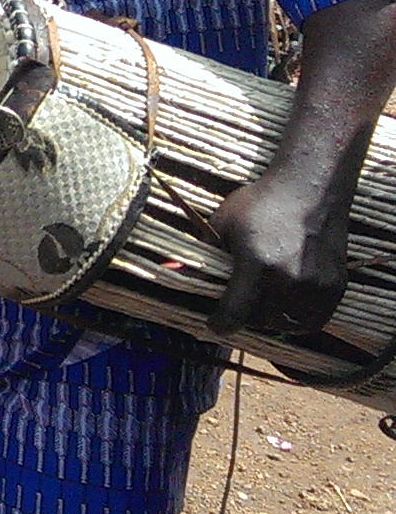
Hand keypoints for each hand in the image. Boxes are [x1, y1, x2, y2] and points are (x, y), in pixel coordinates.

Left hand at [208, 172, 351, 336]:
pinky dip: (299, 318)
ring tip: (263, 303)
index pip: (235, 314)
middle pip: (260, 320)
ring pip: (287, 324)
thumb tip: (177, 275)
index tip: (214, 325)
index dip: (220, 324)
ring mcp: (316, 286)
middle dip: (245, 316)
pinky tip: (287, 304)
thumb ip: (205, 255)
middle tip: (239, 305)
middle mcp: (289, 280)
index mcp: (257, 265)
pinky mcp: (335, 286)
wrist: (310, 188)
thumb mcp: (222, 224)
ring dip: (272, 318)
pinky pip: (314, 319)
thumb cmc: (262, 203)